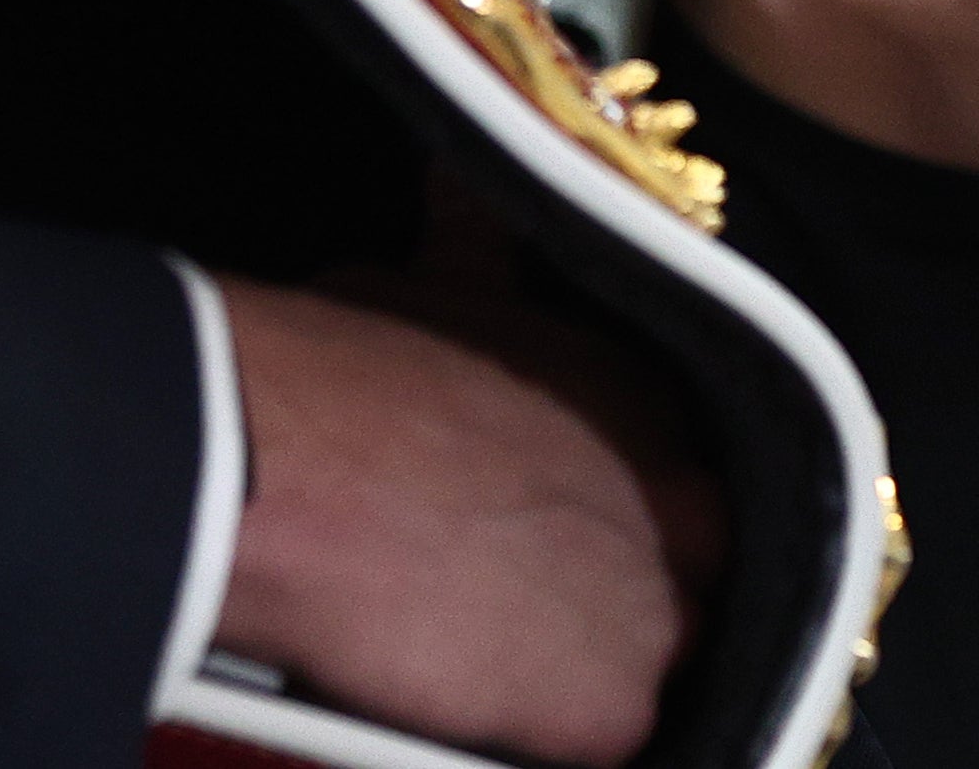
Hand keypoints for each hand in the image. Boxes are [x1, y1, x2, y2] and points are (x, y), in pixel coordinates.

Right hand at [207, 272, 717, 764]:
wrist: (283, 470)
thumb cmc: (329, 380)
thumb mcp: (435, 293)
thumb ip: (490, 298)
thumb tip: (475, 259)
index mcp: (636, 397)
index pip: (667, 467)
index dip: (606, 507)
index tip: (551, 527)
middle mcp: (675, 496)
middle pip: (695, 564)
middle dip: (634, 586)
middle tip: (540, 606)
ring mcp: (653, 609)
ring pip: (659, 658)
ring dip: (595, 665)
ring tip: (504, 668)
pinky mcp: (610, 706)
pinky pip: (607, 739)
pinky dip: (550, 738)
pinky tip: (482, 715)